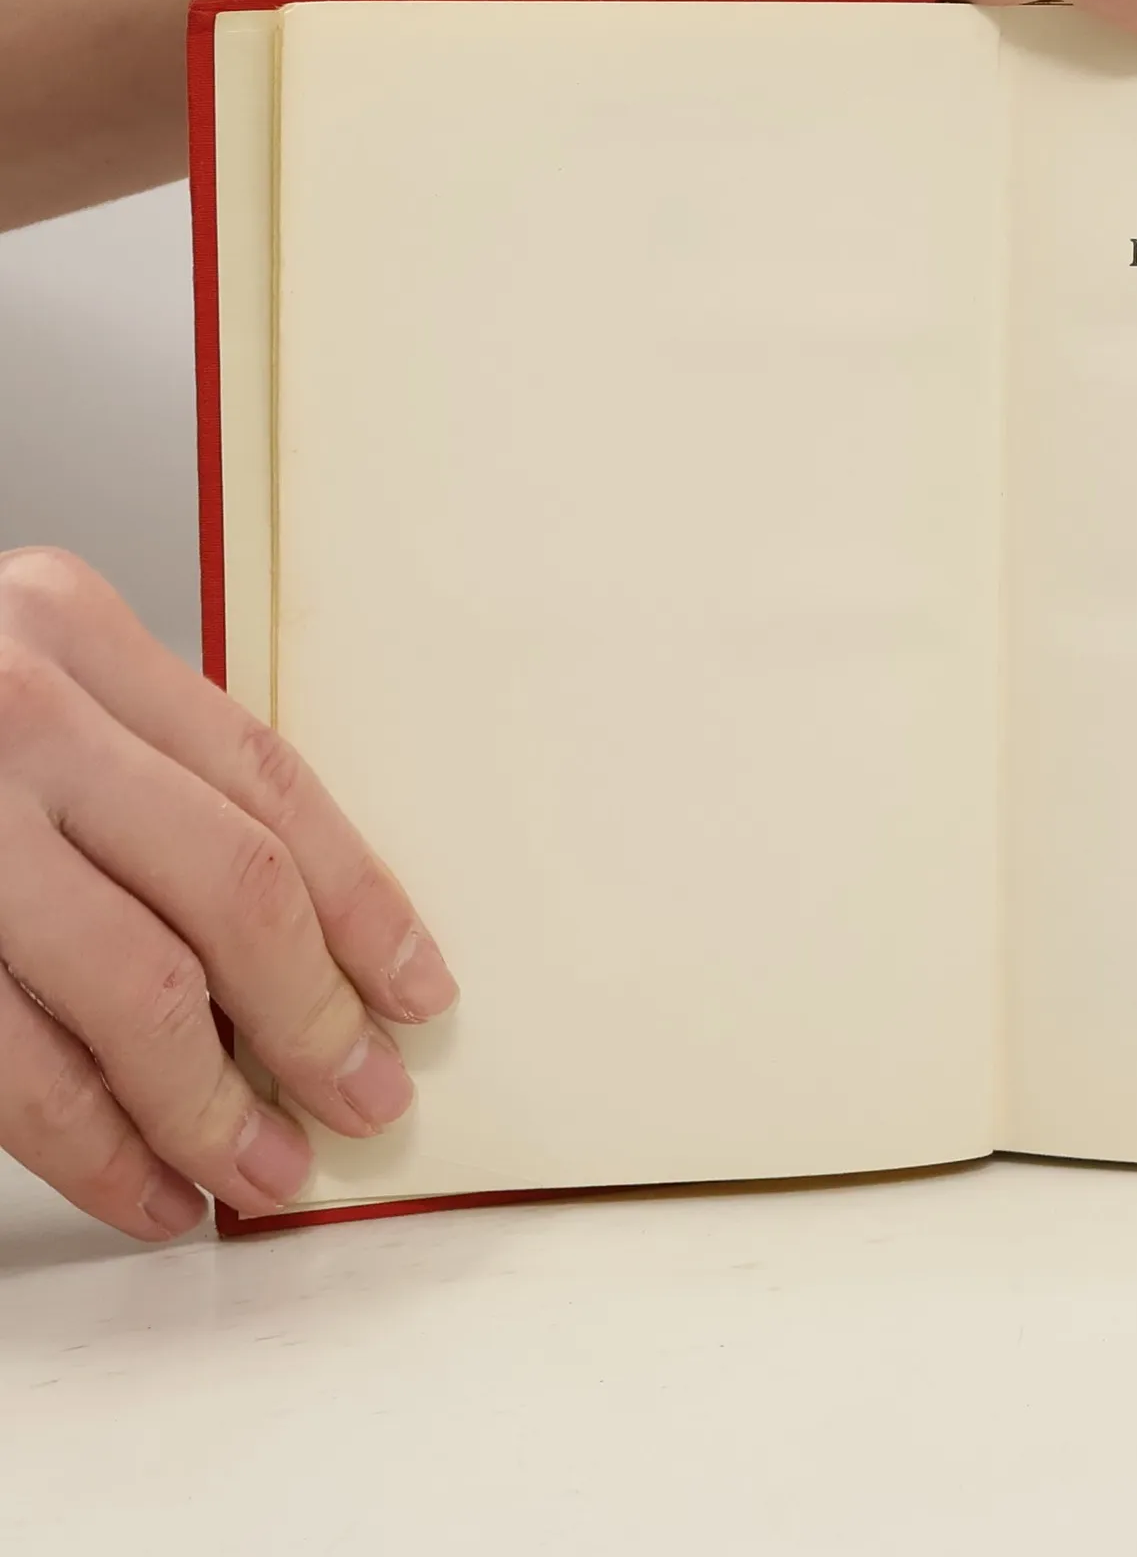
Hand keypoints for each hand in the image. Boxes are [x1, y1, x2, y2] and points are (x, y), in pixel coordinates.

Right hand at [0, 548, 458, 1239]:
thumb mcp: (20, 687)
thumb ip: (137, 769)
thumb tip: (300, 941)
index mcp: (68, 628)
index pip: (271, 781)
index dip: (363, 901)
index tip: (417, 989)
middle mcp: (14, 711)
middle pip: (230, 886)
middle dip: (314, 1018)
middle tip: (367, 1098)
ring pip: (135, 991)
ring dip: (214, 1107)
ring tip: (267, 1171)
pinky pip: (15, 1067)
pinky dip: (96, 1147)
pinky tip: (149, 1187)